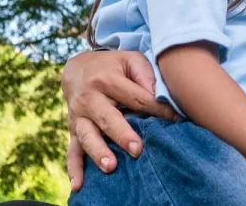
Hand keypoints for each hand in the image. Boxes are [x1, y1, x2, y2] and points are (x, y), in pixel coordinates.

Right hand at [62, 49, 174, 190]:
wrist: (77, 69)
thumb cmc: (112, 66)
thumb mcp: (130, 60)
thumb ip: (145, 74)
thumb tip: (158, 95)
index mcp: (107, 79)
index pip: (136, 98)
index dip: (156, 109)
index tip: (174, 120)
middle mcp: (90, 98)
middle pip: (108, 118)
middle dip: (122, 135)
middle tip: (137, 150)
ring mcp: (79, 116)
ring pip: (88, 136)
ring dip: (98, 152)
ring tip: (111, 166)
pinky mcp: (73, 130)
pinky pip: (72, 150)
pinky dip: (74, 168)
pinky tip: (79, 184)